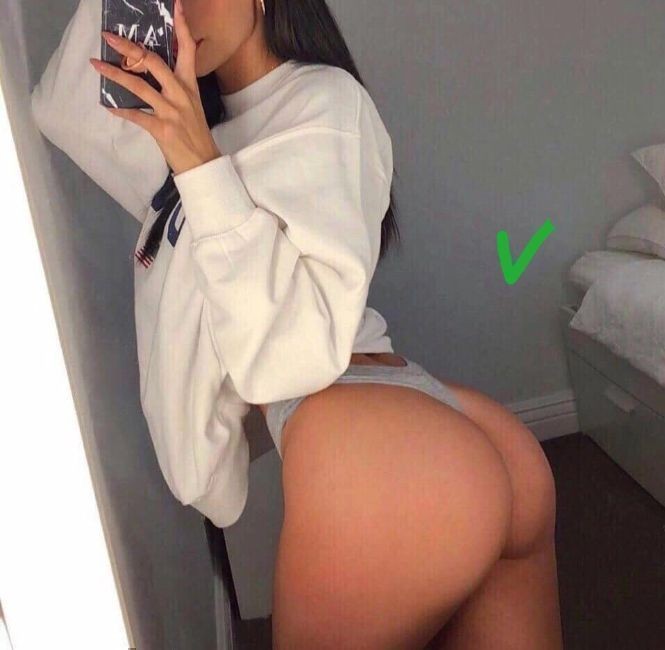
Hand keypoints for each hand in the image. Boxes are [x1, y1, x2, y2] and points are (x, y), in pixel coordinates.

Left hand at [90, 0, 220, 174]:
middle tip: (109, 36)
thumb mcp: (193, 105)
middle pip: (153, 63)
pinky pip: (137, 116)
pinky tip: (109, 107)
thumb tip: (164, 71)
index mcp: (189, 86)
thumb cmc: (196, 134)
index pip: (187, 51)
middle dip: (129, 48)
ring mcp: (171, 112)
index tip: (175, 5)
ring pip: (139, 87)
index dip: (182, 27)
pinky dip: (122, 112)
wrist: (204, 163)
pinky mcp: (162, 129)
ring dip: (115, 74)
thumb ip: (179, 86)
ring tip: (97, 65)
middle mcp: (180, 95)